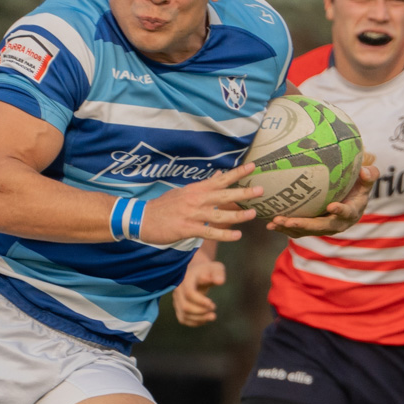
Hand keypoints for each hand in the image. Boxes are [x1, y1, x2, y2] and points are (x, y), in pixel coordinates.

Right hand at [139, 163, 261, 244]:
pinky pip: (209, 232)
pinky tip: (236, 236)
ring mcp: (192, 215)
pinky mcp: (188, 229)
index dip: (237, 173)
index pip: (220, 179)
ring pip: (220, 215)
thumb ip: (203, 186)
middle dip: (243, 193)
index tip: (253, 167)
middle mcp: (196, 200)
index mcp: (196, 190)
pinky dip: (224, 235)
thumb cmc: (164, 206)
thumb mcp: (183, 192)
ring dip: (238, 215)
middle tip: (261, 190)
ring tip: (253, 214)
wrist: (143, 218)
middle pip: (224, 195)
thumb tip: (219, 176)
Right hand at [171, 257, 225, 326]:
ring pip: (184, 315)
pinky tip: (205, 319)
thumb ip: (218, 273)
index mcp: (186, 279)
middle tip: (213, 309)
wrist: (196, 272)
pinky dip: (194, 322)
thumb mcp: (215, 268)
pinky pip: (183, 319)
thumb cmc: (207, 271)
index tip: (212, 304)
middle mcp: (178, 290)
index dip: (200, 301)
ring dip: (199, 319)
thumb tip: (220, 281)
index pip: (189, 293)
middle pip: (185, 306)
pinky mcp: (178, 307)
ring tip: (212, 316)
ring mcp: (177, 299)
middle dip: (201, 312)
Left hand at [267, 155, 377, 235]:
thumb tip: (365, 171)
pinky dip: (285, 228)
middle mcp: (337, 224)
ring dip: (290, 228)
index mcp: (351, 213)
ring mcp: (324, 228)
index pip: (346, 213)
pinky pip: (298, 230)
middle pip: (320, 227)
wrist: (352, 201)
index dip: (340, 210)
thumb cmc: (358, 188)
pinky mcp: (313, 228)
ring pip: (306, 231)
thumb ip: (369, 176)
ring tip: (274, 223)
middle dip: (303, 224)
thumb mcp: (366, 181)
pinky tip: (270, 224)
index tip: (332, 206)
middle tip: (287, 220)